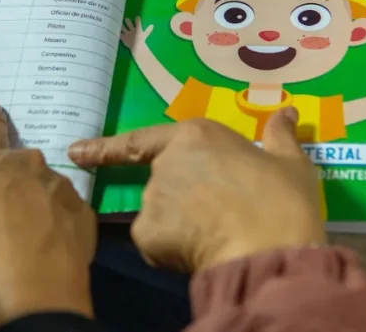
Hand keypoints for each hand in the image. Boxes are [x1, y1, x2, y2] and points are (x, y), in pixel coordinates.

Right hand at [0, 104, 95, 328]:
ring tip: (29, 233)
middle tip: (4, 206)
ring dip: (38, 201)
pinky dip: (58, 223)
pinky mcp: (83, 211)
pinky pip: (67, 211)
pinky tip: (50, 244)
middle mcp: (29, 163)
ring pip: (46, 187)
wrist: (31, 287)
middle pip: (20, 163)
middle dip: (13, 178)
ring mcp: (60, 185)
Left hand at [68, 110, 324, 272]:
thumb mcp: (290, 163)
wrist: (270, 247)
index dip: (106, 148)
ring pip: (159, 215)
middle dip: (181, 201)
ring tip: (218, 237)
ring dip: (178, 226)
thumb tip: (287, 113)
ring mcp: (153, 197)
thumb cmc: (282, 201)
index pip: (140, 140)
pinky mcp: (147, 232)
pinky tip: (201, 252)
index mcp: (195, 135)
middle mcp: (165, 161)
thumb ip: (279, 136)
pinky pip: (156, 243)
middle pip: (161, 182)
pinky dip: (171, 251)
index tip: (75, 152)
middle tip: (218, 218)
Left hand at [120, 16, 152, 53]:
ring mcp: (127, 34)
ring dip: (121, 26)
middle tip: (125, 18)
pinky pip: (120, 34)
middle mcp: (132, 30)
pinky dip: (117, 33)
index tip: (137, 16)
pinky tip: (114, 31)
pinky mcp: (123, 38)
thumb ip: (148, 30)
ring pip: (123, 28)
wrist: (137, 47)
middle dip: (127, 21)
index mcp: (137, 29)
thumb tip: (152, 25)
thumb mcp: (145, 35)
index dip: (137, 19)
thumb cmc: (142, 41)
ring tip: (118, 23)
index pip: (138, 23)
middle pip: (129, 24)